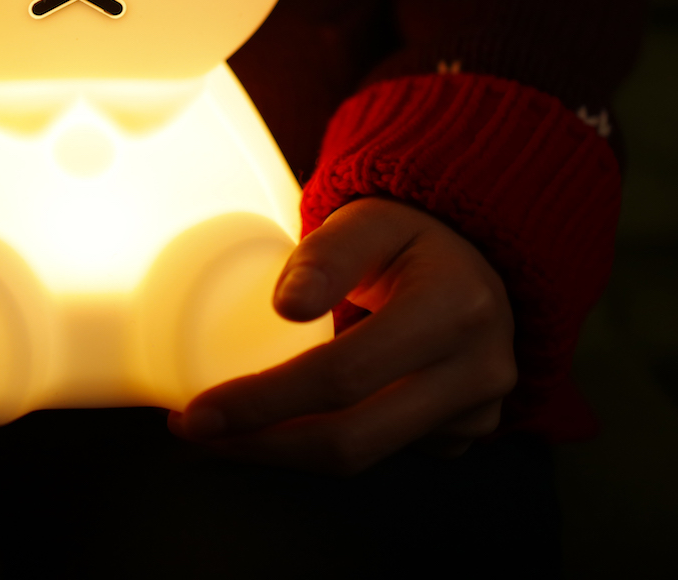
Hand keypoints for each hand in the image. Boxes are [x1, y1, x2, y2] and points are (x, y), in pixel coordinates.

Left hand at [169, 197, 515, 473]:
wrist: (475, 260)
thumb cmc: (409, 235)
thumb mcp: (369, 220)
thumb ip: (328, 254)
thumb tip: (286, 306)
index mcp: (454, 308)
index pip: (343, 374)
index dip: (263, 402)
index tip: (199, 414)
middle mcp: (478, 371)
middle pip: (352, 438)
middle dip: (262, 444)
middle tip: (198, 432)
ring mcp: (477, 411)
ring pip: (364, 457)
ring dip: (285, 451)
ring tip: (225, 431)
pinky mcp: (464, 434)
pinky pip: (382, 452)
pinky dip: (324, 444)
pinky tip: (283, 423)